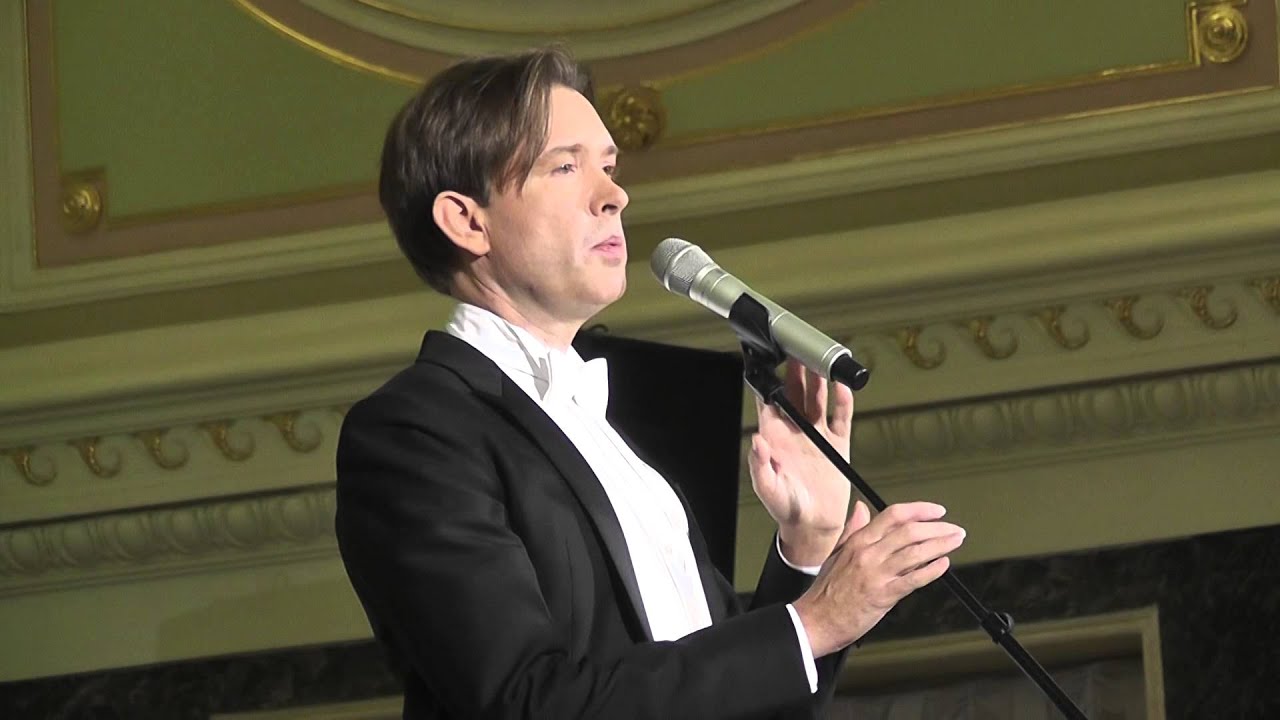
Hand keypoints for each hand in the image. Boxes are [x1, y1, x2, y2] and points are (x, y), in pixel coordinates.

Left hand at [749, 361, 853, 565]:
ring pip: (817, 400)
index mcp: (774, 438)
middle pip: (794, 394)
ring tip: (819, 360)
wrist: (814, 525)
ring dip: (818, 381)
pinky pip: (840, 418)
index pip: (769, 402)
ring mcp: (816, 436)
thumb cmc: (785, 507)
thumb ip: (760, 465)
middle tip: (798, 349)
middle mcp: (795, 432)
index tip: (766, 360)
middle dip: (795, 372)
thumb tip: (756, 440)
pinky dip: (842, 402)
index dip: (767, 382)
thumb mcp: (768, 488)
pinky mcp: (837, 444)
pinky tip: (843, 387)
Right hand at [792, 501, 964, 656]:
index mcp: (858, 541)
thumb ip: (853, 529)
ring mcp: (876, 573)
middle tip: (954, 529)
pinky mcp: (883, 595)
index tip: (936, 511)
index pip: (893, 515)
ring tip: (955, 542)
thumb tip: (861, 508)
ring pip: (915, 552)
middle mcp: (868, 553)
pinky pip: (913, 579)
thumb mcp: (836, 552)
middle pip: (910, 531)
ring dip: (941, 545)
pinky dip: (931, 570)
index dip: (919, 509)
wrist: (816, 620)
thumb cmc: (826, 591)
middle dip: (937, 528)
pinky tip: (943, 565)